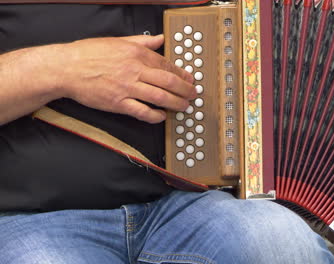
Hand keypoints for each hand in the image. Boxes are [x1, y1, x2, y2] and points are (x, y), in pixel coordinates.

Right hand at [57, 35, 194, 122]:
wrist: (67, 68)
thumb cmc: (89, 53)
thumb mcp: (118, 41)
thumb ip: (142, 41)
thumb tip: (160, 38)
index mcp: (137, 53)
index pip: (167, 65)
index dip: (182, 74)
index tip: (190, 80)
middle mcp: (135, 70)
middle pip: (169, 82)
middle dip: (186, 90)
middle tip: (193, 95)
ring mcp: (127, 88)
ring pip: (160, 97)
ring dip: (176, 103)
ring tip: (184, 107)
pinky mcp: (118, 103)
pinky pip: (142, 112)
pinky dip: (155, 115)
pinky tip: (161, 116)